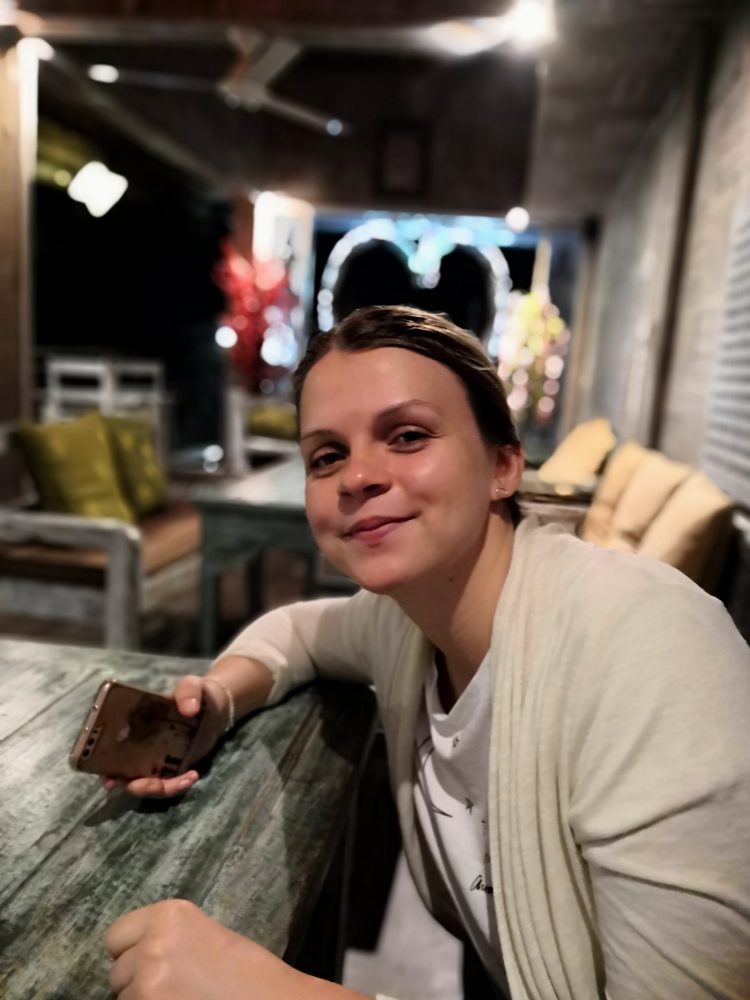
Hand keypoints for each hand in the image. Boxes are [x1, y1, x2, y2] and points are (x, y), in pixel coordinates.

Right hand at [101, 674, 227, 797]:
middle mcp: (139, 747)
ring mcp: (156, 760)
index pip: (109, 748)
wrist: (216, 707)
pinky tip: (193, 775)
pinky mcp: (173, 768)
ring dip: (162, 789)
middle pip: (126, 775)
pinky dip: (177, 786)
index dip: (105, 767)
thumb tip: (189, 709)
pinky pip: (168, 784)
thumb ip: (189, 690)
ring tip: (188, 778)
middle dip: (137, 786)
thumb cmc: (196, 693)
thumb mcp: (193, 685)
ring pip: (148, 784)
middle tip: (153, 784)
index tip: (109, 781)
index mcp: (133, 726)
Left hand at [106, 899, 310, 999]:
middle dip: (136, 981)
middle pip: (117, 971)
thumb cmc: (246, 970)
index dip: (131, 951)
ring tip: (180, 997)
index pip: (116, 936)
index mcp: (169, 915)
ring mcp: (148, 983)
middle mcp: (152, 945)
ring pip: (123, 998)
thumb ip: (166, 939)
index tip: (150, 961)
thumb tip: (133, 956)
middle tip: (173, 986)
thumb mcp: (203, 934)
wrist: (271, 999)